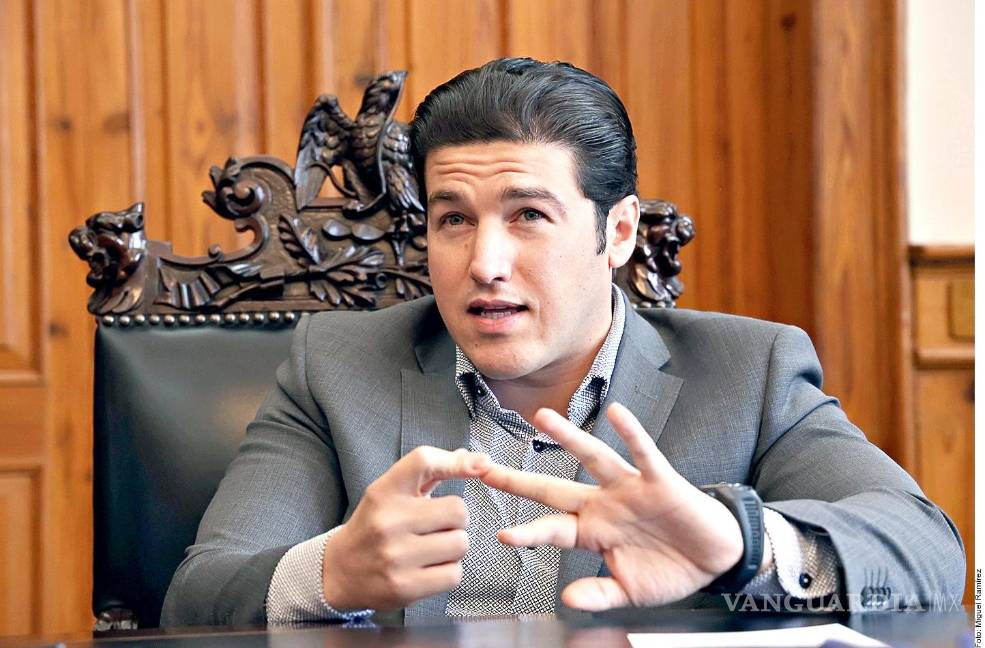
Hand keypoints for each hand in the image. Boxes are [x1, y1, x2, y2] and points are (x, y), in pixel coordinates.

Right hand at [322, 446, 489, 609]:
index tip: (481, 465)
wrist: (341, 570)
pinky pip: (454, 575)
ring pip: (460, 544)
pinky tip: (429, 568)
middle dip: (456, 520)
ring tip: (431, 548)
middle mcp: (388, 521)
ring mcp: (395, 556)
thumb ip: (432, 472)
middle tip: (438, 526)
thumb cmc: (375, 525)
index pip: (424, 461)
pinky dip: (448, 572)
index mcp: (384, 491)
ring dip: (453, 547)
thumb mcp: (392, 492)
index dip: (458, 462)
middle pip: (458, 510)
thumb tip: (477, 460)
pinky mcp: (404, 587)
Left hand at [479, 403, 748, 610]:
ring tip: (542, 417)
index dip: (528, 533)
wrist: (716, 559)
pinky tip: (616, 413)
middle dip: (520, 481)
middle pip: (554, 488)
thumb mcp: (630, 590)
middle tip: (484, 467)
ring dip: (568, 438)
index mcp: (593, 532)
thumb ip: (599, 593)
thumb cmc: (670, 570)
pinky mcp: (660, 480)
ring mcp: (629, 489)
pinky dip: (631, 433)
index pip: (552, 529)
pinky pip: (643, 453)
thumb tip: (568, 600)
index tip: (500, 536)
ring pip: (592, 458)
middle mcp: (604, 504)